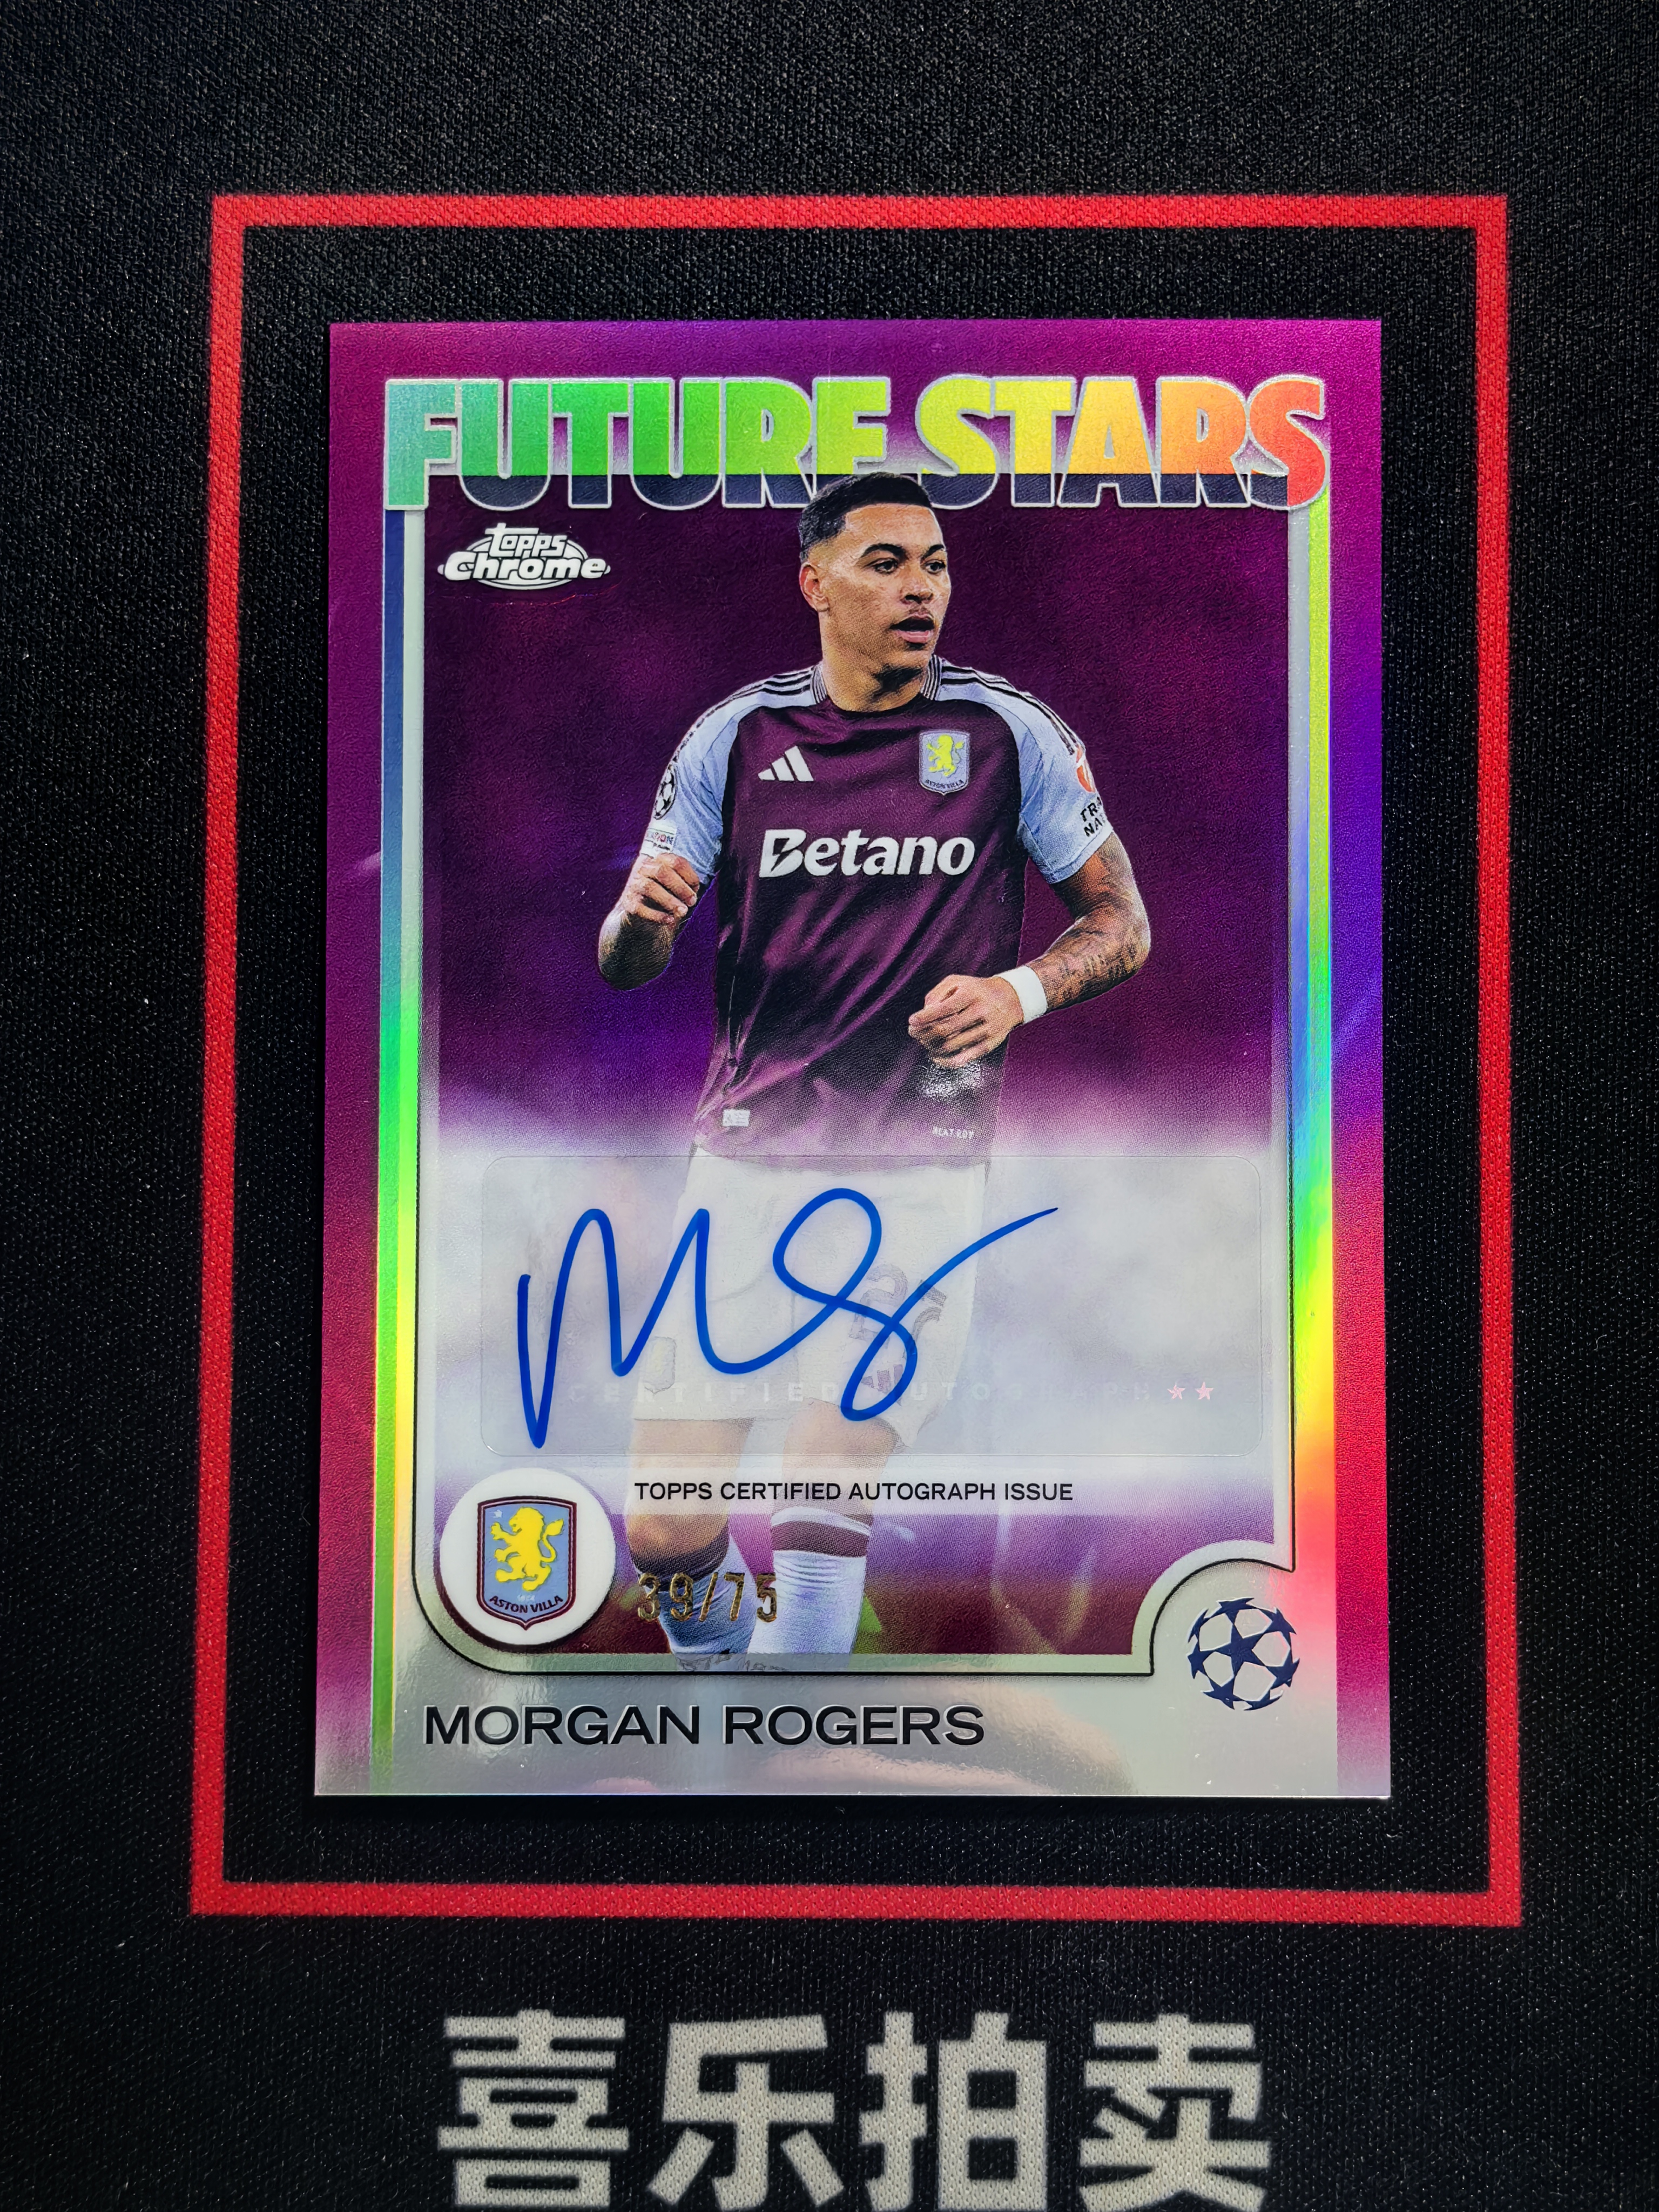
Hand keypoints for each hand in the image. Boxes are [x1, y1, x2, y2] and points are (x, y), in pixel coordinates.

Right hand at [616, 850, 700, 927]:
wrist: (639, 916)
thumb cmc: (663, 898)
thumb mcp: (674, 888)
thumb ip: (684, 885)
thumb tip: (693, 891)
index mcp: (657, 861)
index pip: (674, 861)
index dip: (688, 874)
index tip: (696, 888)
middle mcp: (643, 869)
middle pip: (662, 872)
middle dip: (680, 887)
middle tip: (692, 901)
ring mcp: (633, 884)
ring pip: (650, 887)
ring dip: (670, 900)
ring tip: (682, 911)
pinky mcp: (628, 902)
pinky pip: (641, 908)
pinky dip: (658, 915)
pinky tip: (670, 921)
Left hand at [907, 973, 1023, 1065]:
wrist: (1011, 998)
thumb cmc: (976, 990)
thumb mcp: (957, 982)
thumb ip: (937, 993)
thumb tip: (924, 1013)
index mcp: (970, 994)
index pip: (942, 1009)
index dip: (923, 1018)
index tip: (912, 1021)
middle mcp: (981, 1011)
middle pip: (945, 1029)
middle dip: (924, 1033)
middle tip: (914, 1033)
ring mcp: (987, 1029)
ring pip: (952, 1045)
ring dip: (932, 1046)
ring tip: (924, 1042)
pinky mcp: (990, 1044)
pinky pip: (965, 1058)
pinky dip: (946, 1061)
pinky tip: (936, 1057)